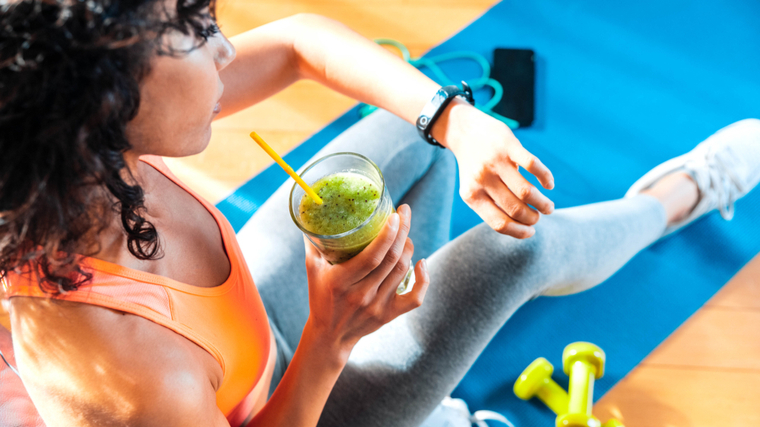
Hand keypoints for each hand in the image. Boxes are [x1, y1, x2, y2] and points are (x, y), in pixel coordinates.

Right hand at [302, 205, 429, 361]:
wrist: (330, 337)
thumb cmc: (321, 298)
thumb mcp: (312, 271)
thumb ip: (314, 245)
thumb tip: (312, 216)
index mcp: (341, 282)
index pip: (371, 257)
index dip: (386, 236)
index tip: (394, 215)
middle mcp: (362, 295)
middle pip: (391, 260)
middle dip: (402, 232)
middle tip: (405, 212)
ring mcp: (378, 306)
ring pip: (402, 271)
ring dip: (408, 247)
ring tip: (405, 232)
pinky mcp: (389, 315)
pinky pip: (414, 298)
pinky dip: (423, 280)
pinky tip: (422, 262)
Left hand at [435, 98, 554, 238]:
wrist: (464, 131)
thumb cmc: (474, 166)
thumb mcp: (473, 188)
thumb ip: (492, 205)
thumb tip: (521, 227)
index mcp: (472, 195)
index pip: (499, 223)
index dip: (519, 232)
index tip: (531, 232)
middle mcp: (482, 180)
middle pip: (515, 209)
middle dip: (533, 218)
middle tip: (539, 217)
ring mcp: (495, 162)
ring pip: (526, 192)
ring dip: (542, 203)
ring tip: (548, 207)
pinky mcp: (508, 145)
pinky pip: (533, 165)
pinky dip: (546, 177)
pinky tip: (549, 184)